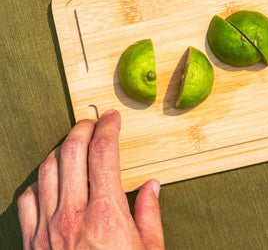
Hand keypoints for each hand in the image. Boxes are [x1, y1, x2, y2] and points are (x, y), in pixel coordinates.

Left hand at [17, 109, 164, 248]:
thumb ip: (150, 214)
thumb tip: (151, 187)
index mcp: (106, 214)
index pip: (103, 152)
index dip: (109, 128)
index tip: (113, 119)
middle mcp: (73, 215)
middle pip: (71, 151)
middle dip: (83, 128)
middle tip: (93, 122)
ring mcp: (47, 229)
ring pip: (46, 170)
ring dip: (60, 149)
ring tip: (73, 144)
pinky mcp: (31, 244)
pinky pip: (27, 200)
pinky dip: (38, 182)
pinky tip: (49, 181)